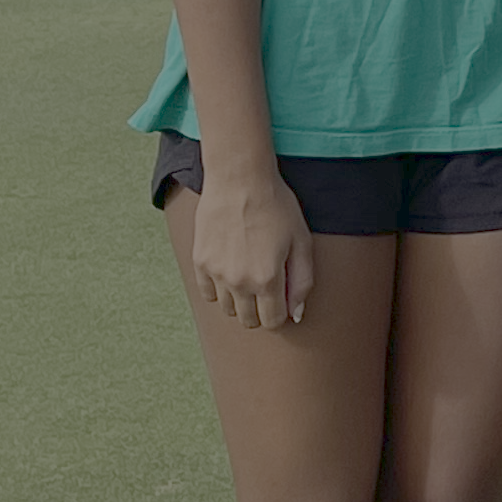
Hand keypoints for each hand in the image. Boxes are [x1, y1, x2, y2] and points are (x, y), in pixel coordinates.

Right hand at [186, 166, 315, 329]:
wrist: (239, 180)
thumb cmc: (277, 207)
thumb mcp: (302, 241)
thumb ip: (302, 281)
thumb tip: (296, 314)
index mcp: (267, 279)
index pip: (271, 321)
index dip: (280, 315)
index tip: (283, 301)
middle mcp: (238, 282)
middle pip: (248, 320)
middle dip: (261, 311)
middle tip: (268, 288)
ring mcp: (215, 273)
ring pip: (227, 309)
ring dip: (240, 301)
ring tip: (250, 276)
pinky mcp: (199, 262)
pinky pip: (208, 294)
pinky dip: (220, 290)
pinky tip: (231, 271)